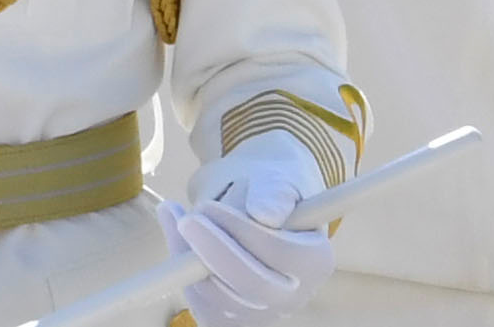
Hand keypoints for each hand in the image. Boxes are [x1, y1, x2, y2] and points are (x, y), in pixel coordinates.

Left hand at [170, 136, 335, 326]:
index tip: (209, 207)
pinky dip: (185, 279)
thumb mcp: (275, 180)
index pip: (281, 254)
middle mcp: (295, 295)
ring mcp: (265, 312)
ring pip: (222, 301)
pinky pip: (206, 311)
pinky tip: (178, 244)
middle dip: (214, 252)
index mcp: (315, 260)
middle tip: (187, 220)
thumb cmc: (266, 192)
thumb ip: (273, 193)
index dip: (241, 231)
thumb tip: (265, 214)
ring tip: (177, 219)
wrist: (254, 208)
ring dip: (191, 261)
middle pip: (254, 286)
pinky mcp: (235, 320)